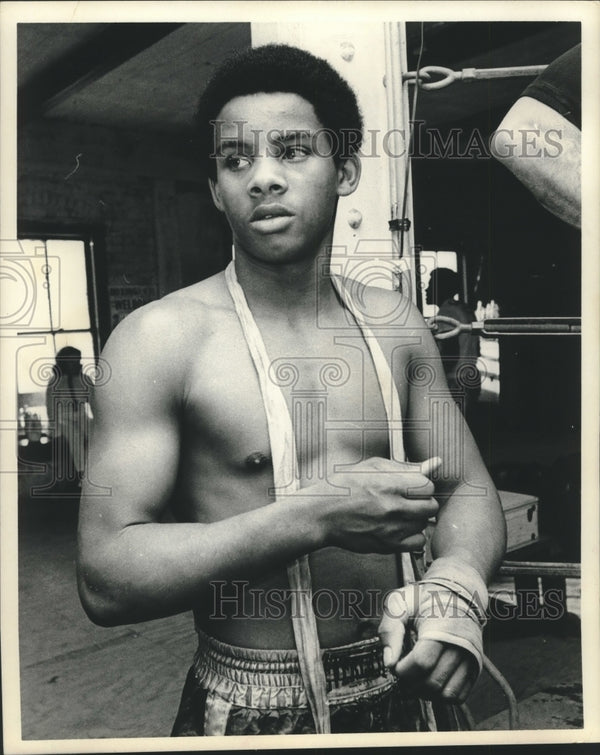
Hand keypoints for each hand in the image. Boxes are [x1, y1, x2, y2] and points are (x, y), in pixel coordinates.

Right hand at [317, 456, 440, 553]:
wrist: (322, 514)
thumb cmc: (343, 487)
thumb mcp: (373, 467)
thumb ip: (406, 467)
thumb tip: (434, 463)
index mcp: (391, 484)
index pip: (428, 486)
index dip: (421, 485)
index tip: (410, 486)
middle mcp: (394, 507)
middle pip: (431, 506)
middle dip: (422, 501)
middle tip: (406, 499)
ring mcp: (392, 528)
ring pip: (424, 523)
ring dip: (416, 517)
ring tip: (398, 512)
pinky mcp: (388, 545)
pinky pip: (418, 542)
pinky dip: (413, 535)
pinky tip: (399, 527)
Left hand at [378, 584, 481, 703]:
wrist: (456, 593)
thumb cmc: (425, 599)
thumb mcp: (400, 603)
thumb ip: (390, 629)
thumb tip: (389, 662)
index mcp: (441, 626)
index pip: (421, 661)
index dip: (402, 669)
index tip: (395, 663)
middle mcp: (461, 645)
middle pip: (433, 682)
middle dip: (410, 683)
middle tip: (402, 671)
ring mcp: (471, 659)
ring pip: (446, 694)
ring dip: (425, 692)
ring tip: (415, 677)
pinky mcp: (475, 669)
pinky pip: (458, 696)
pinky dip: (440, 695)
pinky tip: (429, 679)